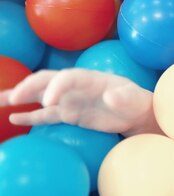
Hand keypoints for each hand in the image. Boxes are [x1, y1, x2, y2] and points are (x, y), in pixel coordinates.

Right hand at [0, 69, 161, 136]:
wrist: (137, 113)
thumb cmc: (137, 102)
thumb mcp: (134, 100)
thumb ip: (123, 97)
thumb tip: (111, 97)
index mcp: (90, 79)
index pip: (66, 77)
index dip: (55, 87)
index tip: (47, 102)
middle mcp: (75, 87)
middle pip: (47, 81)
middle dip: (28, 87)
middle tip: (13, 97)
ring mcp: (70, 100)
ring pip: (39, 96)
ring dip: (19, 97)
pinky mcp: (69, 114)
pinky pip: (45, 115)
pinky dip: (30, 116)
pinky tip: (14, 118)